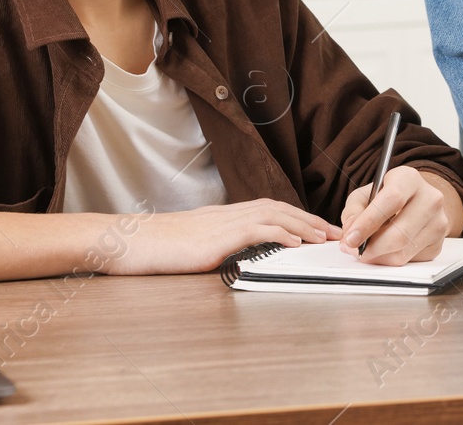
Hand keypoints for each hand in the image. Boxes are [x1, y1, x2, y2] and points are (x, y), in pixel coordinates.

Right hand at [103, 199, 339, 275]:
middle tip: (335, 231)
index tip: (318, 228)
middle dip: (310, 219)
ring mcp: (222, 223)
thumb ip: (215, 246)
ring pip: (273, 215)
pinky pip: (256, 230)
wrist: (128, 242)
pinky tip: (297, 242)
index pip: (269, 209)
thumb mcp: (192, 245)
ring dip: (303, 224)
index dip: (296, 216)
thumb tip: (236, 255)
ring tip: (325, 237)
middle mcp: (227, 214)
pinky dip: (281, 233)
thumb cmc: (155, 248)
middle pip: (278, 208)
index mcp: (223, 216)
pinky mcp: (216, 237)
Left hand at [340, 167, 462, 265]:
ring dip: (377, 256)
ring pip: (402, 252)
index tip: (351, 238)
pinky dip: (389, 260)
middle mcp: (430, 199)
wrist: (418, 201)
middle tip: (353, 250)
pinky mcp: (438, 244)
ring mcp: (438, 223)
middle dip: (370, 248)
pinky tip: (383, 249)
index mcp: (409, 179)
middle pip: (399, 234)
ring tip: (366, 249)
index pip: (392, 200)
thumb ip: (353, 210)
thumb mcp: (366, 194)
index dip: (368, 222)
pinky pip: (408, 261)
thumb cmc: (388, 197)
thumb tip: (350, 232)